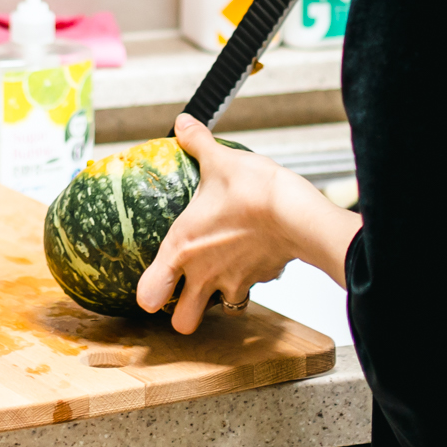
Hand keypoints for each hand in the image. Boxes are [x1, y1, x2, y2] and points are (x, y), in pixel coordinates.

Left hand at [134, 116, 361, 335]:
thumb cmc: (252, 191)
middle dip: (183, 313)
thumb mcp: (219, 161)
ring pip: (221, 310)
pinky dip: (250, 277)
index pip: (149, 296)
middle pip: (183, 324)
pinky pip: (251, 287)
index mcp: (181, 248)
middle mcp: (203, 272)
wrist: (297, 213)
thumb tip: (182, 122)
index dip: (149, 295)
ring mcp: (233, 281)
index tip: (155, 286)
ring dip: (219, 297)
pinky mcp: (260, 280)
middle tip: (186, 291)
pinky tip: (253, 255)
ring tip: (223, 272)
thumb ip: (196, 142)